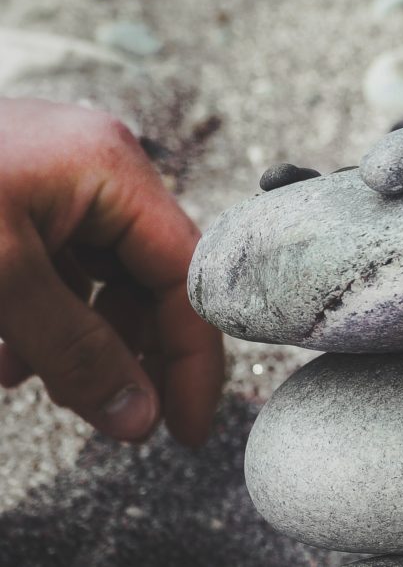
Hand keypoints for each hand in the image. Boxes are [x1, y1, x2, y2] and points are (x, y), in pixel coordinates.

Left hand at [0, 99, 223, 446]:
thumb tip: (138, 417)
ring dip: (70, 338)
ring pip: (94, 279)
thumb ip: (76, 354)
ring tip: (22, 376)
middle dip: (121, 351)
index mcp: (111, 169)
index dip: (192, 357)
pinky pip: (51, 265)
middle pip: (143, 279)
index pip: (187, 274)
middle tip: (110, 416)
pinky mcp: (15, 192)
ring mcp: (53, 176)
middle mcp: (95, 166)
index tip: (184, 428)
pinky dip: (33, 313)